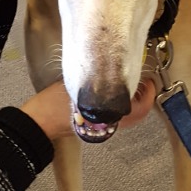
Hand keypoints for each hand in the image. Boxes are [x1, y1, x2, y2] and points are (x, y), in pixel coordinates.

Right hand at [21, 77, 156, 140]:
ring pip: (130, 118)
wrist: (41, 120)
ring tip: (133, 86)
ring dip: (135, 103)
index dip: (148, 94)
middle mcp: (109, 123)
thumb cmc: (55, 103)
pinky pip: (119, 118)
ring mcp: (104, 126)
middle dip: (145, 99)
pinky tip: (118, 94)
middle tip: (145, 83)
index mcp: (107, 114)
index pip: (138, 107)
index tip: (149, 80)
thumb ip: (97, 77)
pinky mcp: (98, 126)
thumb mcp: (77, 83)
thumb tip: (111, 64)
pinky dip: (125, 107)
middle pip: (138, 115)